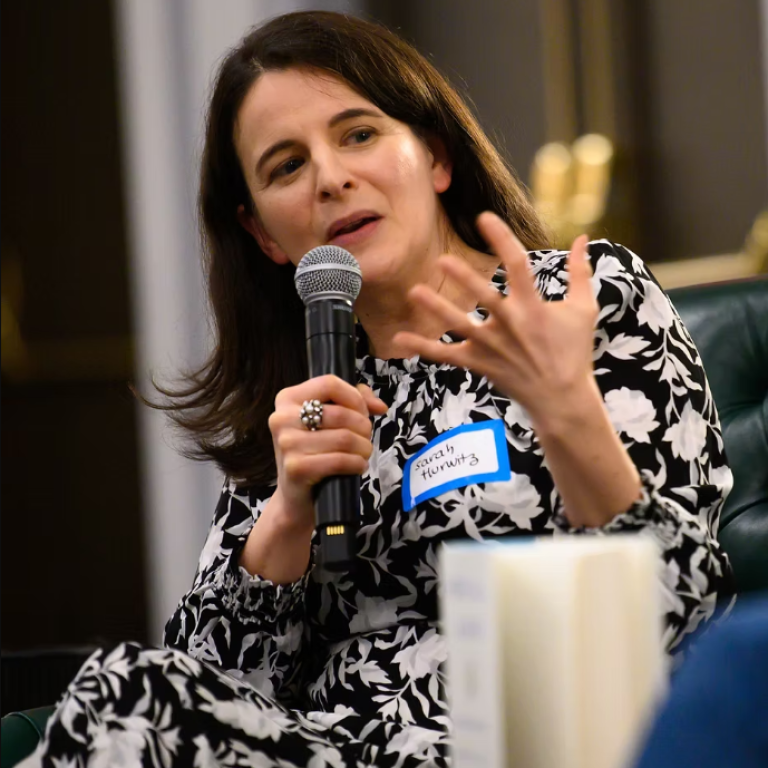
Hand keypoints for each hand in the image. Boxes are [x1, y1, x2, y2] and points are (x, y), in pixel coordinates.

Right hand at [268, 375, 386, 529]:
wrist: (296, 497)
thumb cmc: (315, 453)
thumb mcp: (329, 421)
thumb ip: (355, 401)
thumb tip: (379, 406)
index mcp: (287, 398)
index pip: (330, 383)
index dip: (354, 398)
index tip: (363, 413)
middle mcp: (282, 418)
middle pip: (341, 413)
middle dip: (363, 427)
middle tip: (365, 438)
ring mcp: (287, 444)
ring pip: (344, 438)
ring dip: (364, 448)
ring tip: (363, 453)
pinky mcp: (296, 468)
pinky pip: (340, 460)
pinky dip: (357, 464)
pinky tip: (357, 466)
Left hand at [393, 212, 597, 429]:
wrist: (562, 399)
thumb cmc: (574, 351)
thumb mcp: (584, 309)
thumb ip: (580, 272)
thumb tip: (583, 237)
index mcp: (534, 307)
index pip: (517, 265)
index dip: (501, 239)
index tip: (484, 217)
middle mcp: (510, 325)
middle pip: (484, 297)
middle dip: (464, 278)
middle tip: (442, 260)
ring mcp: (491, 346)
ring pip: (458, 325)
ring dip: (436, 308)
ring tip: (414, 291)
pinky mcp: (478, 363)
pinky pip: (446, 355)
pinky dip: (423, 347)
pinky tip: (400, 337)